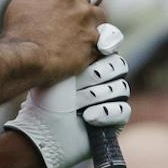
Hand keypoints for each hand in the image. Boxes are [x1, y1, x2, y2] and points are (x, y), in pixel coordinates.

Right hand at [0, 0, 105, 85]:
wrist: (26, 57)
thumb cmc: (19, 32)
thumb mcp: (23, 0)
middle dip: (88, 1)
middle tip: (75, 13)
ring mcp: (87, 18)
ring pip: (100, 16)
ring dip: (92, 23)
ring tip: (76, 35)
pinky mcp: (94, 40)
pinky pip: (103, 40)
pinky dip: (95, 45)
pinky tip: (80, 49)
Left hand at [4, 50, 131, 167]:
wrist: (43, 128)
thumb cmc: (48, 96)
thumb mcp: (62, 69)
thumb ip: (82, 51)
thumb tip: (105, 39)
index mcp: (91, 63)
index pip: (110, 48)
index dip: (107, 46)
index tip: (101, 48)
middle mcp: (104, 79)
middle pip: (119, 66)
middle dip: (97, 75)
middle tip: (77, 85)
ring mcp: (111, 99)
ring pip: (121, 88)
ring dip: (96, 95)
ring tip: (75, 104)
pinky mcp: (116, 120)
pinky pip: (123, 110)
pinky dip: (105, 112)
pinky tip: (88, 117)